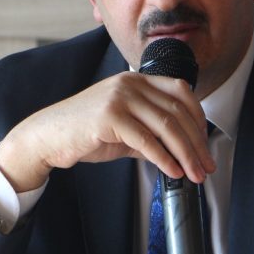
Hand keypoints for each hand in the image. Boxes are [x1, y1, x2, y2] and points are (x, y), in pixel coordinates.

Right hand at [0, 72, 215, 192]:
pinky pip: (146, 140)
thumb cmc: (85, 132)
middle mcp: (131, 82)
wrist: (47, 136)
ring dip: (186, 153)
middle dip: (197, 143)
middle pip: (178, 111)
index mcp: (137, 79)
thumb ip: (152, 132)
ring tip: (194, 173)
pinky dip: (164, 158)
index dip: (198, 120)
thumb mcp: (125, 127)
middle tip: (206, 166)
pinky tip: (172, 171)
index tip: (205, 145)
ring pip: (166, 126)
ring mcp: (120, 97)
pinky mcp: (110, 116)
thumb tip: (181, 151)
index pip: (181, 93)